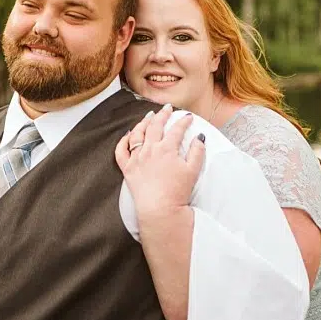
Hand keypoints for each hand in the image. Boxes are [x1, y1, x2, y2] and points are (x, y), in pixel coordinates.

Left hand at [115, 104, 205, 218]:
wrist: (160, 210)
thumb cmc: (177, 192)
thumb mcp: (193, 171)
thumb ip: (197, 152)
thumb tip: (199, 138)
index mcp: (167, 149)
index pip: (176, 129)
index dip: (183, 121)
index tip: (187, 117)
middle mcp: (150, 150)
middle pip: (155, 126)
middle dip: (162, 115)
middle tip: (167, 109)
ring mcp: (136, 158)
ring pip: (137, 134)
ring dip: (143, 123)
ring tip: (148, 117)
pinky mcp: (127, 169)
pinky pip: (121, 151)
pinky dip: (123, 141)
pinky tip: (127, 135)